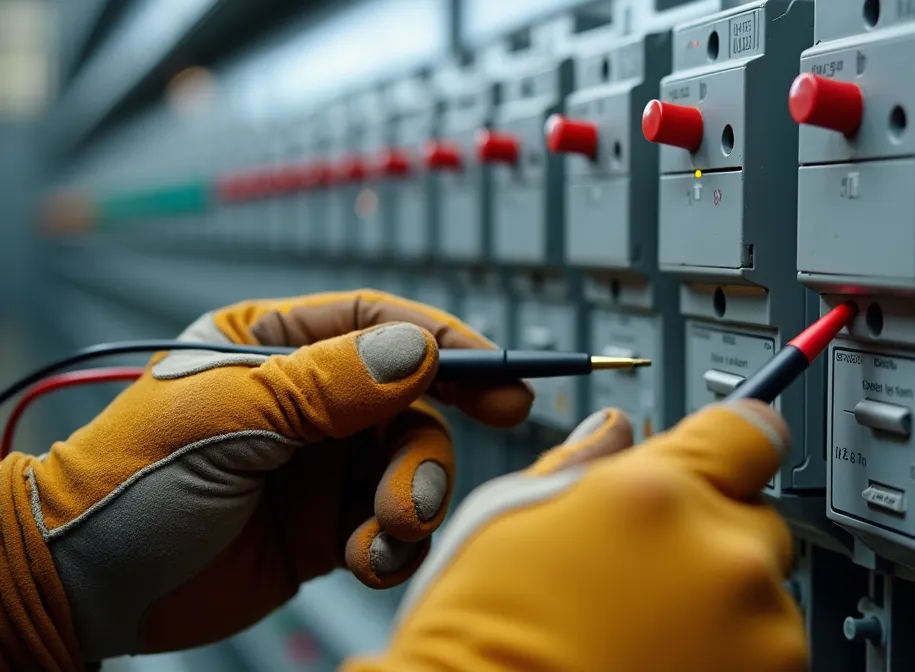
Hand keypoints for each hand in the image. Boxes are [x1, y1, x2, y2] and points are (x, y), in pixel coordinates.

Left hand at [0, 290, 531, 668]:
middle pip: (413, 401)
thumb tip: (419, 353)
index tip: (497, 371)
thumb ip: (326, 384)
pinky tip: (367, 559)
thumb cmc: (129, 481)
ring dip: (411, 499)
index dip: (444, 344)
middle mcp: (310, 401)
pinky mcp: (331, 525)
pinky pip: (392, 524)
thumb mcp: (226, 418)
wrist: (87, 587)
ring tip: (386, 532)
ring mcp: (323, 464)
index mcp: (277, 346)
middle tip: (453, 464)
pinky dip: (393, 543)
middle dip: (429, 442)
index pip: (378, 325)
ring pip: (410, 465)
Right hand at [348, 401, 807, 671]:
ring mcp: (758, 628)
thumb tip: (614, 435)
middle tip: (645, 574)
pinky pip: (768, 647)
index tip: (724, 457)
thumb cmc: (477, 647)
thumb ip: (581, 466)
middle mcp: (722, 555)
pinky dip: (731, 653)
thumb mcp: (503, 527)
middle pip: (752, 514)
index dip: (727, 443)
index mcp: (653, 495)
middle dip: (709, 533)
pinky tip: (663, 663)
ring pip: (764, 589)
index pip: (748, 429)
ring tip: (645, 633)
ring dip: (721, 601)